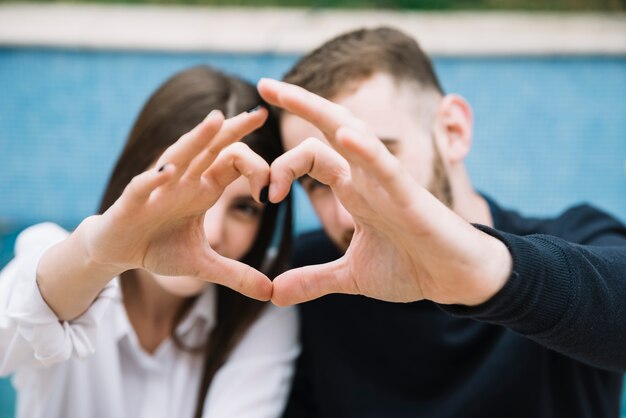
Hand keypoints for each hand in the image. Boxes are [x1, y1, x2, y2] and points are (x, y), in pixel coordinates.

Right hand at [80, 108, 272, 299]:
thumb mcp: (203, 265)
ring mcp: (158, 188)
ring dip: (197, 139)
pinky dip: (154, 179)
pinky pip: (143, 186)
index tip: (273, 189)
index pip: (233, 164)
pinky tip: (168, 170)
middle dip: (233, 130)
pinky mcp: (131, 203)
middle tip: (260, 112)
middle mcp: (184, 181)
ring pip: (179, 156)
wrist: (117, 251)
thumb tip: (270, 293)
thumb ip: (235, 274)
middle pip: (212, 149)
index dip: (257, 168)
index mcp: (203, 189)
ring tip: (216, 119)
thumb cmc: (159, 247)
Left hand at [258, 79, 511, 305]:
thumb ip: (313, 280)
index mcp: (353, 189)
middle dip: (298, 103)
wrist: (454, 281)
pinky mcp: (410, 197)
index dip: (280, 167)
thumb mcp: (350, 277)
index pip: (312, 156)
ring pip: (354, 133)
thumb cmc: (411, 268)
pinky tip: (345, 136)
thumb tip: (273, 294)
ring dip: (317, 111)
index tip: (262, 196)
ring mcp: (387, 182)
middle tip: (264, 84)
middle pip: (330, 128)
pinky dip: (368, 150)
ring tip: (282, 93)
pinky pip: (387, 167)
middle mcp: (367, 177)